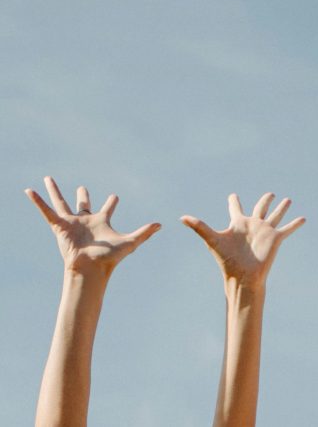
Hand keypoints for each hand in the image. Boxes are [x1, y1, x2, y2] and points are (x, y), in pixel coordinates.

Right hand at [25, 176, 160, 276]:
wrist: (90, 267)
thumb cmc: (109, 258)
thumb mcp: (130, 242)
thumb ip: (144, 232)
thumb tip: (161, 224)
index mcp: (102, 221)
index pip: (108, 207)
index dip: (111, 201)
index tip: (114, 196)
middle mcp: (85, 221)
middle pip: (83, 204)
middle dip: (83, 196)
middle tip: (82, 188)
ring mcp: (71, 223)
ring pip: (61, 202)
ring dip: (54, 190)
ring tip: (48, 179)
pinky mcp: (59, 226)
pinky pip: (46, 210)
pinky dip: (37, 201)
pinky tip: (29, 190)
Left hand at [181, 193, 303, 288]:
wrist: (243, 276)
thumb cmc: (226, 260)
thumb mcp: (212, 239)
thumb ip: (199, 226)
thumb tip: (181, 217)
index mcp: (238, 224)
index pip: (235, 208)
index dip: (233, 201)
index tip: (233, 196)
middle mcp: (252, 225)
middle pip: (260, 208)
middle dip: (265, 200)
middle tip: (270, 194)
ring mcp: (265, 231)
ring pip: (275, 215)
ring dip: (282, 208)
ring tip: (288, 200)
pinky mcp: (276, 238)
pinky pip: (287, 228)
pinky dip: (295, 223)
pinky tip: (303, 218)